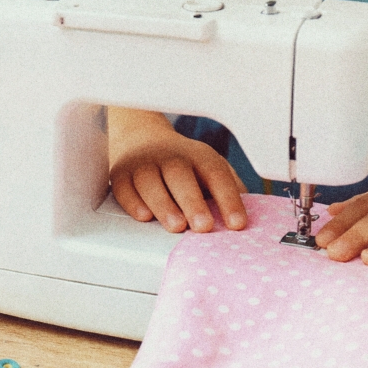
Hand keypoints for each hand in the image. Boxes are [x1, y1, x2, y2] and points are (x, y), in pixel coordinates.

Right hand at [110, 109, 246, 232]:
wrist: (142, 141)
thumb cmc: (183, 165)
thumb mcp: (210, 170)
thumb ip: (228, 191)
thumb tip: (247, 218)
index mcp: (199, 156)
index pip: (216, 173)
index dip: (228, 199)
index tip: (237, 224)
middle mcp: (170, 157)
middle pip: (180, 174)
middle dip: (193, 201)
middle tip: (203, 226)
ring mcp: (143, 164)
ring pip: (150, 180)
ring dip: (164, 204)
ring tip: (176, 226)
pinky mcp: (120, 174)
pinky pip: (124, 187)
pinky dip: (133, 202)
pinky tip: (144, 216)